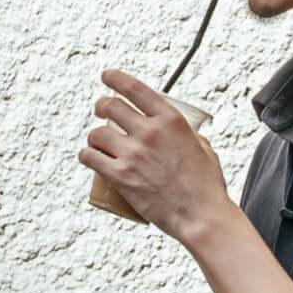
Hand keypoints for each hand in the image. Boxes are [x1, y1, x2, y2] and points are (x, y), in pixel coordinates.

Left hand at [80, 70, 230, 243]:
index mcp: (171, 120)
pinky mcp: (120, 176)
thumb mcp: (203, 148)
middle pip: (110, 107)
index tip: (106, 76)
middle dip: (101, 106)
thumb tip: (179, 131)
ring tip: (97, 141)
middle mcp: (150, 132)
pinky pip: (89, 157)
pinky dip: (86, 155)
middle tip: (100, 110)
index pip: (135, 89)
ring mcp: (133, 154)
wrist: (200, 215)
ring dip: (94, 136)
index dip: (116, 78)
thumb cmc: (205, 185)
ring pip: (96, 133)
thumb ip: (188, 135)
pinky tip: (89, 156)